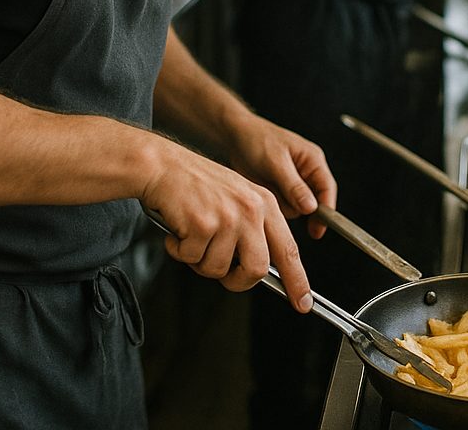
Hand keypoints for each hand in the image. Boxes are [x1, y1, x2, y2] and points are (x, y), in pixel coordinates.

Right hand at [141, 137, 315, 312]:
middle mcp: (251, 209)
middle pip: (257, 270)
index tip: (303, 302)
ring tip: (192, 236)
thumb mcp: (238, 198)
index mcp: (265, 203)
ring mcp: (228, 217)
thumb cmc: (196, 184)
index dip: (297, 280)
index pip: (288, 249)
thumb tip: (258, 269)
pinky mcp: (203, 224)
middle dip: (237, 281)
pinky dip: (179, 250)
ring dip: (199, 260)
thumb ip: (254, 230)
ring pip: (218, 269)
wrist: (164, 164)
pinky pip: (191, 259)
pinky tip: (178, 230)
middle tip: (222, 273)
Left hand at [223, 112, 337, 240]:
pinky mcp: (280, 190)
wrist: (233, 136)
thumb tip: (312, 207)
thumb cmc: (256, 140)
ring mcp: (293, 183)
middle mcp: (307, 172)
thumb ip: (294, 186)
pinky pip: (281, 207)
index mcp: (313, 159)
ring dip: (279, 203)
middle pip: (311, 203)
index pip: (327, 189)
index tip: (317, 230)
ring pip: (295, 208)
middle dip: (293, 203)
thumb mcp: (275, 162)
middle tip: (275, 190)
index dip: (326, 211)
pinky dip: (271, 202)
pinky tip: (262, 186)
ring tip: (266, 182)